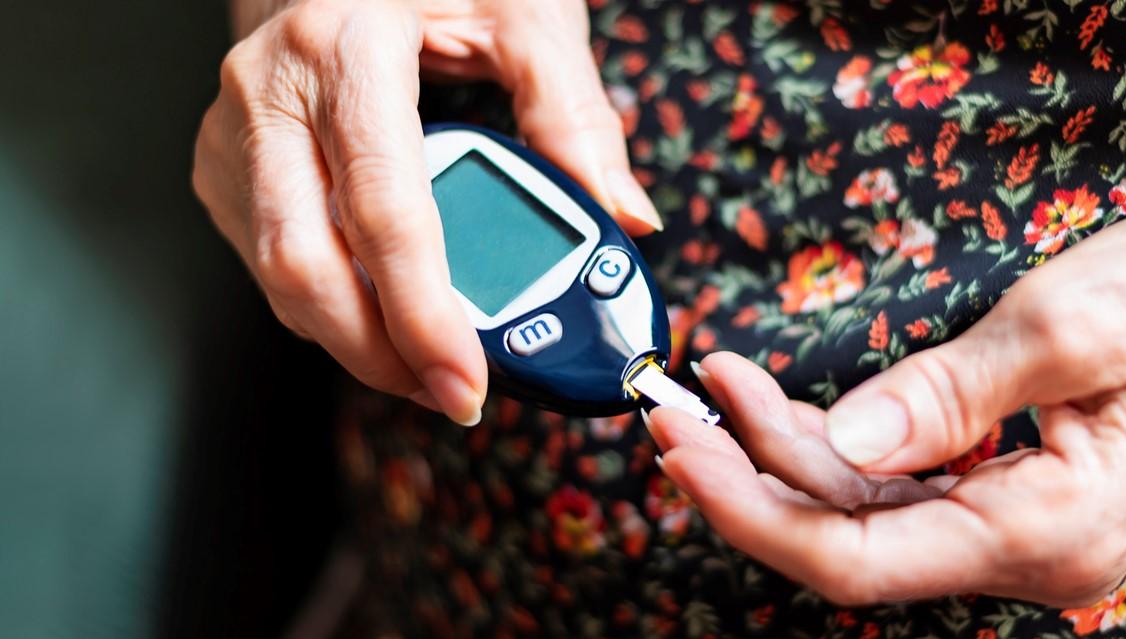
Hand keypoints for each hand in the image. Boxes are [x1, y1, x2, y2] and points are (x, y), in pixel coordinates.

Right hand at [193, 0, 658, 423]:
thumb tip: (623, 219)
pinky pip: (270, 260)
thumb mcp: (526, 17)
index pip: (383, 208)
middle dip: (381, 354)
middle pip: (306, 262)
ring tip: (433, 366)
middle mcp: (271, 89)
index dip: (423, 312)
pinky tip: (386, 318)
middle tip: (454, 394)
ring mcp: (234, 130)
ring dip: (355, 342)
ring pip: (278, 275)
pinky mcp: (224, 162)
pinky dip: (331, 308)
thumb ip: (577, 116)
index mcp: (347, 47)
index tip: (469, 381)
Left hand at [647, 167, 1125, 605]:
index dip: (753, 510)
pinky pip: (904, 487)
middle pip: (851, 542)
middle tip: (676, 403)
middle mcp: (1030, 554)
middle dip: (751, 476)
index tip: (682, 445)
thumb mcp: (1074, 327)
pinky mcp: (1018, 490)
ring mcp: (1023, 527)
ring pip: (870, 514)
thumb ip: (949, 395)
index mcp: (1044, 533)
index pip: (857, 558)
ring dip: (786, 455)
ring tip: (719, 384)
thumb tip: (843, 439)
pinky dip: (838, 445)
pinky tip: (787, 400)